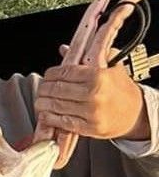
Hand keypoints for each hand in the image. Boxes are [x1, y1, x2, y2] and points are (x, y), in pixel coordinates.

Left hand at [34, 53, 147, 167]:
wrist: (136, 112)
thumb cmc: (121, 89)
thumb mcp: (109, 67)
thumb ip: (87, 57)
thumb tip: (63, 49)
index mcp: (98, 76)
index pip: (64, 73)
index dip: (51, 74)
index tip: (48, 76)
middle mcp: (95, 94)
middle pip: (56, 89)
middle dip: (44, 89)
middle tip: (42, 89)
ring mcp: (91, 112)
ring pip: (55, 106)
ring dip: (42, 103)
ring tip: (40, 101)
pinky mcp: (90, 127)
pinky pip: (62, 122)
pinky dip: (49, 118)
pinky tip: (46, 114)